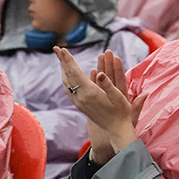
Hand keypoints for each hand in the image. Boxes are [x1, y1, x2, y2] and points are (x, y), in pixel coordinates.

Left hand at [56, 47, 146, 162]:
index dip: (69, 60)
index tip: (62, 49)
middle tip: (57, 49)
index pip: (75, 73)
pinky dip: (66, 79)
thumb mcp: (119, 97)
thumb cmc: (121, 113)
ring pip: (66, 83)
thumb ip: (108, 85)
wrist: (116, 130)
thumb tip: (100, 73)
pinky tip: (68, 75)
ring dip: (63, 70)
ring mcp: (79, 102)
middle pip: (68, 76)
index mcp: (90, 93)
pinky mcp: (80, 105)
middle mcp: (81, 98)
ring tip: (62, 59)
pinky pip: (68, 89)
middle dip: (63, 62)